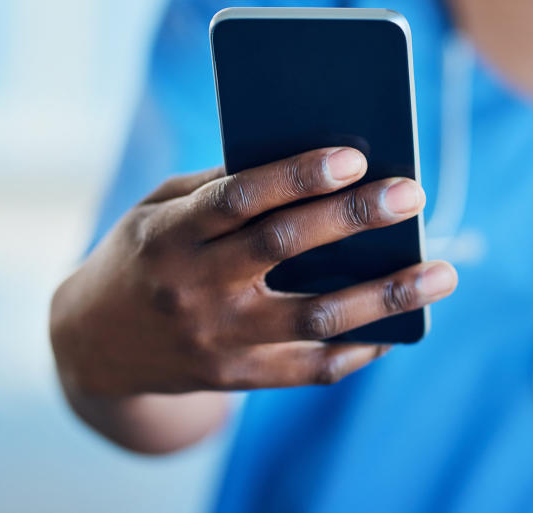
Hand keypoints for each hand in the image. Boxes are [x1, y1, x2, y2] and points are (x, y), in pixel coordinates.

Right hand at [50, 147, 456, 397]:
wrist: (91, 342)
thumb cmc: (144, 253)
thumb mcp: (161, 208)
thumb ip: (224, 187)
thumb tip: (316, 165)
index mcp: (170, 234)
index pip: (239, 198)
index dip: (297, 176)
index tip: (354, 156)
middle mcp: (193, 287)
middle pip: (284, 248)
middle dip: (354, 218)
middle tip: (412, 195)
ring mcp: (217, 338)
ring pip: (314, 317)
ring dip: (385, 295)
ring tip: (441, 273)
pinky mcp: (235, 376)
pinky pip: (310, 369)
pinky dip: (359, 349)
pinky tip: (398, 329)